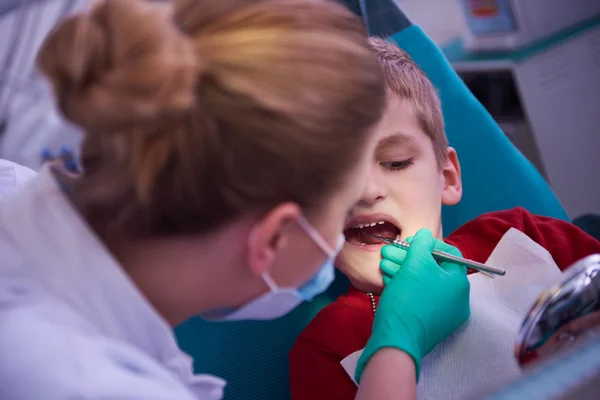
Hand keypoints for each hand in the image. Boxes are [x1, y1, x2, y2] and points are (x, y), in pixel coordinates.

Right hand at [355, 229, 469, 382]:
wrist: (396, 339)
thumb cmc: (409, 298)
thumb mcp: (414, 265)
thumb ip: (421, 245)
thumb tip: (425, 234)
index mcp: (459, 284)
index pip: (450, 253)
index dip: (429, 244)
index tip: (410, 243)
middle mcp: (456, 299)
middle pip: (433, 268)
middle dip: (409, 257)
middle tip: (390, 252)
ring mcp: (443, 313)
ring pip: (423, 283)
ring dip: (403, 270)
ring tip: (384, 263)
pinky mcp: (428, 322)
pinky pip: (419, 297)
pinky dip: (404, 286)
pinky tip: (388, 278)